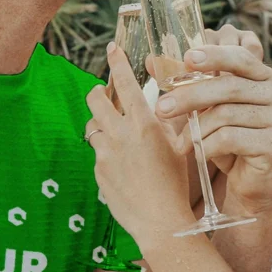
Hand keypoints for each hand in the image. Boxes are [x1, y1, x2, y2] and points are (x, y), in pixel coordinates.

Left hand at [85, 46, 195, 249]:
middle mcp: (120, 135)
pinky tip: (123, 166)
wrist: (161, 222)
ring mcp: (105, 154)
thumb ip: (168, 121)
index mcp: (144, 124)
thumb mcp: (179, 145)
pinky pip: (97, 153)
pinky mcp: (97, 172)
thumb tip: (164, 103)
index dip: (117, 62)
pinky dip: (106, 152)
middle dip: (98, 91)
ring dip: (101, 124)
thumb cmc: (176, 184)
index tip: (111, 49)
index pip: (125, 83)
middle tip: (104, 93)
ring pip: (92, 126)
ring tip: (115, 132)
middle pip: (95, 99)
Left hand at [154, 36, 271, 218]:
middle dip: (190, 96)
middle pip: (228, 87)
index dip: (214, 55)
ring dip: (195, 130)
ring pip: (226, 114)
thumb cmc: (227, 141)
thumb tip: (150, 61)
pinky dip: (207, 146)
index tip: (187, 58)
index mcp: (262, 77)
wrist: (251, 183)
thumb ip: (184, 84)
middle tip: (162, 108)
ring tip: (179, 143)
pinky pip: (231, 138)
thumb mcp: (206, 109)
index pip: (239, 57)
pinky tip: (197, 154)